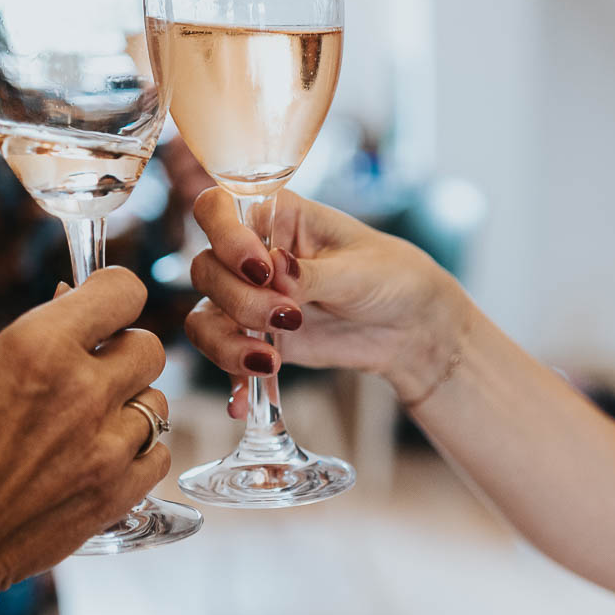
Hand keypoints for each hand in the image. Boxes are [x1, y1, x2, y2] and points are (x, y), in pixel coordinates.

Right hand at [0, 268, 169, 611]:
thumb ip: (21, 347)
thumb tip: (63, 314)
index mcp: (35, 348)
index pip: (121, 291)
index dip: (110, 296)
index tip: (97, 307)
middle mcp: (81, 391)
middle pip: (149, 346)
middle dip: (120, 352)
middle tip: (89, 370)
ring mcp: (105, 448)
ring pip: (156, 403)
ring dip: (128, 406)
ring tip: (86, 424)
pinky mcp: (116, 496)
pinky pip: (158, 455)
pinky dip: (137, 453)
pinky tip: (99, 458)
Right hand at [183, 187, 461, 404]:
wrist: (409, 327)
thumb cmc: (390, 276)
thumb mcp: (359, 271)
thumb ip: (314, 273)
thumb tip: (276, 268)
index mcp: (276, 216)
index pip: (218, 210)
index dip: (227, 239)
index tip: (264, 270)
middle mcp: (251, 253)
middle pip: (207, 270)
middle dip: (240, 301)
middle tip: (290, 317)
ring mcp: (249, 298)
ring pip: (205, 317)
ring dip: (228, 344)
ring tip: (270, 362)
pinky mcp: (257, 338)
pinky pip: (225, 357)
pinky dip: (233, 380)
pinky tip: (244, 404)